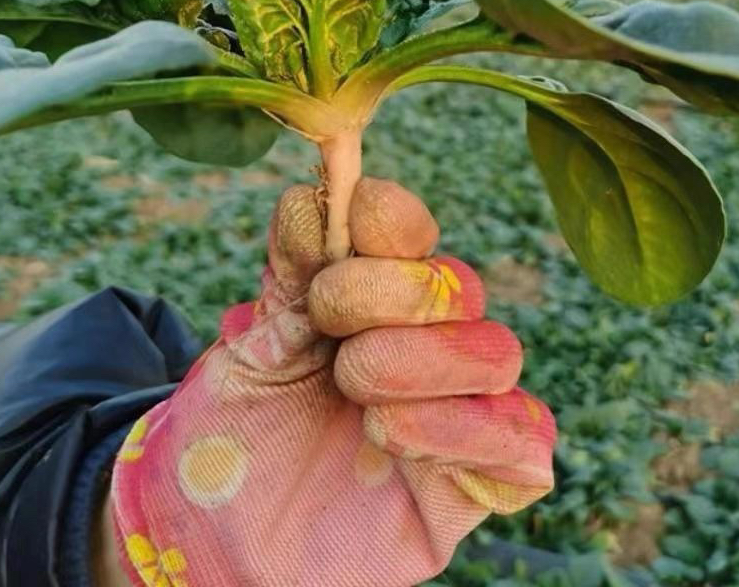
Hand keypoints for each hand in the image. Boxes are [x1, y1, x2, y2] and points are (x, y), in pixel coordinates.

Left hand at [108, 178, 554, 586]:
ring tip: (353, 386)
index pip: (414, 238)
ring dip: (419, 359)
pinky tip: (393, 432)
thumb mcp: (252, 348)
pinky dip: (466, 427)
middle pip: (457, 289)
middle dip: (388, 293)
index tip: (356, 215)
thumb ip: (289, 279)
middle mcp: (426, 347)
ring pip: (497, 353)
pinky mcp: (476, 486)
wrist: (216, 541)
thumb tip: (310, 198)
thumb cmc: (234, 437)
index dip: (394, 221)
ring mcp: (458, 414)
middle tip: (326, 319)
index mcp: (374, 302)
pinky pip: (522, 443)